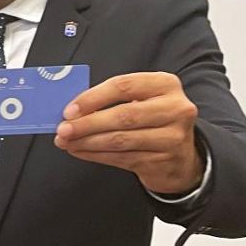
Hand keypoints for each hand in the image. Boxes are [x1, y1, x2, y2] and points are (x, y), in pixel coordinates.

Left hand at [54, 72, 202, 193]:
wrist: (181, 155)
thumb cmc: (152, 119)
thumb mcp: (140, 99)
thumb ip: (111, 99)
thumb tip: (72, 110)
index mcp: (166, 84)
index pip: (123, 86)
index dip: (92, 98)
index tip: (69, 110)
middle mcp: (175, 109)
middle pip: (122, 115)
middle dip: (86, 124)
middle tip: (63, 129)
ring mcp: (172, 137)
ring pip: (120, 140)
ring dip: (87, 142)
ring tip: (66, 142)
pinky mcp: (164, 161)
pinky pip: (122, 158)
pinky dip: (96, 155)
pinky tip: (80, 151)